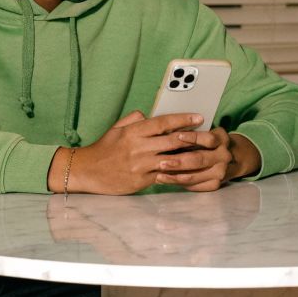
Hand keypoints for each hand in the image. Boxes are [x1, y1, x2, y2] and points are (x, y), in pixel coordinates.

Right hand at [48, 110, 208, 194]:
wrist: (87, 171)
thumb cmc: (103, 149)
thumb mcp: (117, 128)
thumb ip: (135, 120)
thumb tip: (151, 116)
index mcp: (134, 132)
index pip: (163, 123)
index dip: (183, 119)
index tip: (199, 117)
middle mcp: (139, 147)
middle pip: (172, 140)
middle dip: (194, 137)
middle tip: (210, 134)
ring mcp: (141, 165)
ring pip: (173, 159)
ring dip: (191, 155)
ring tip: (206, 152)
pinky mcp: (142, 180)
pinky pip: (166, 176)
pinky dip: (180, 172)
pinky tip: (192, 170)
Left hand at [154, 128, 262, 192]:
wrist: (231, 159)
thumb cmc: (209, 142)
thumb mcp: (206, 132)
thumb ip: (189, 131)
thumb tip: (163, 129)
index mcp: (222, 139)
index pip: (208, 139)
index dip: (193, 137)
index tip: (176, 136)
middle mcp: (224, 156)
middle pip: (200, 159)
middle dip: (179, 161)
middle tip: (161, 162)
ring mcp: (221, 172)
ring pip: (195, 176)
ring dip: (175, 176)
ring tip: (159, 174)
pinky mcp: (216, 184)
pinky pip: (195, 186)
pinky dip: (179, 184)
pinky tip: (165, 181)